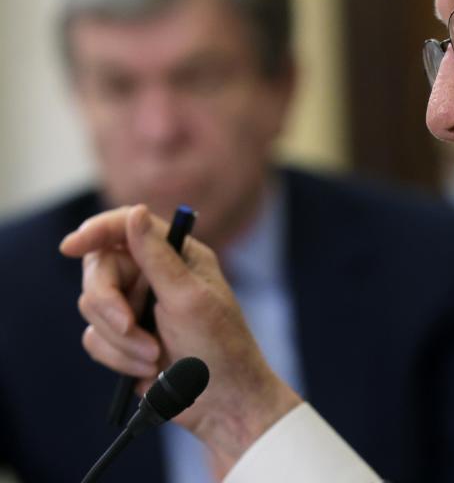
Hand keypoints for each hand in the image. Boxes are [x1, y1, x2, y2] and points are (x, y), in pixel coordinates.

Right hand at [62, 204, 301, 476]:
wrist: (222, 402)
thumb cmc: (219, 346)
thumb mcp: (189, 298)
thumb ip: (157, 257)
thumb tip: (135, 212)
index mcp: (177, 255)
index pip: (126, 227)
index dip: (96, 231)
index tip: (71, 246)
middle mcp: (153, 274)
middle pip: (98, 270)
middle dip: (109, 305)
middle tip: (129, 326)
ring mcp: (136, 306)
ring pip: (92, 308)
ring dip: (121, 339)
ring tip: (155, 357)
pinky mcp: (123, 338)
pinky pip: (95, 339)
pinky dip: (118, 358)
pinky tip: (149, 370)